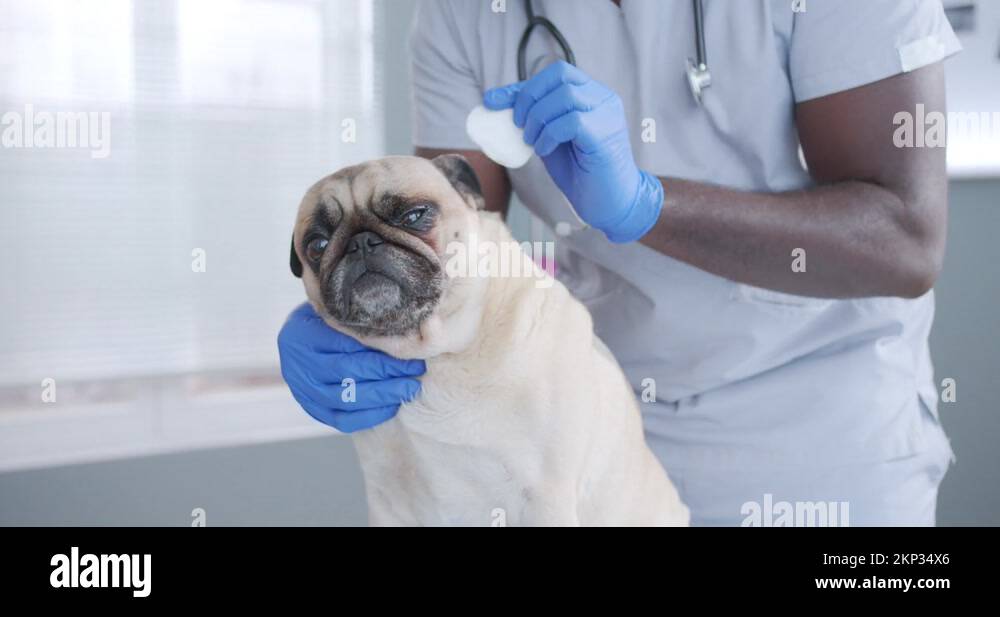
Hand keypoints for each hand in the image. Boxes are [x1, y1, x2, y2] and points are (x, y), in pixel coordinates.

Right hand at [277, 303, 424, 432]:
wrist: (298, 339)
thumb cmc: (325, 320)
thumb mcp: (334, 310)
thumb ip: (356, 319)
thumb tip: (401, 328)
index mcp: (303, 334)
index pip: (345, 344)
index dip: (380, 349)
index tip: (409, 348)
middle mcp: (298, 365)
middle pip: (347, 372)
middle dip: (386, 372)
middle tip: (415, 369)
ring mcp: (303, 390)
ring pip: (346, 398)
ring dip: (383, 395)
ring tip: (409, 388)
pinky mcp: (312, 409)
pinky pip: (342, 420)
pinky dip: (369, 416)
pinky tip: (392, 406)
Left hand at [483, 61, 662, 243]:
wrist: (610, 203)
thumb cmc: (582, 173)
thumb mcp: (550, 140)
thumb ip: (534, 121)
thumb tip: (496, 105)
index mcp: (591, 95)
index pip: (554, 75)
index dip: (520, 86)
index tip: (492, 101)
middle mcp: (602, 98)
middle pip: (559, 74)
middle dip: (529, 97)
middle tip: (520, 126)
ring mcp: (607, 113)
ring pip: (564, 95)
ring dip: (538, 118)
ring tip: (533, 142)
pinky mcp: (605, 133)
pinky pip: (571, 121)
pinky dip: (549, 134)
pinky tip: (544, 150)